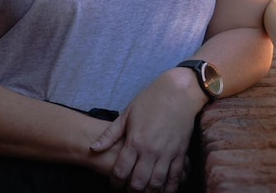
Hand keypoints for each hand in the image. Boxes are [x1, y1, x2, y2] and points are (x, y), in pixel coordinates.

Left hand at [89, 69, 203, 191]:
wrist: (178, 93)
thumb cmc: (150, 101)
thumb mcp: (126, 114)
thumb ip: (110, 134)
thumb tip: (93, 148)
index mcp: (135, 141)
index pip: (121, 170)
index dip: (115, 182)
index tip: (114, 184)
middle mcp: (151, 151)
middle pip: (139, 182)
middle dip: (131, 191)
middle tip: (127, 191)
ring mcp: (168, 154)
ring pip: (157, 184)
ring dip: (149, 192)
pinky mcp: (181, 154)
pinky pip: (176, 178)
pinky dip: (169, 188)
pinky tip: (162, 191)